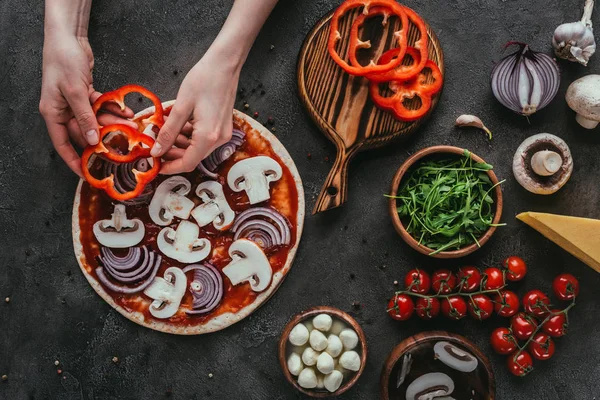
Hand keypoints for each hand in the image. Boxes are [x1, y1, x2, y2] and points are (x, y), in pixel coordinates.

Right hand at [39, 34, 135, 176]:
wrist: (68, 37)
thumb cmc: (64, 61)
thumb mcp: (75, 91)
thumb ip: (84, 116)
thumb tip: (91, 140)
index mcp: (53, 114)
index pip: (63, 145)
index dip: (74, 161)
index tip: (87, 175)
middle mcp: (64, 111)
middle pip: (84, 134)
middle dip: (103, 141)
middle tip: (122, 152)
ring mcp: (76, 103)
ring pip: (97, 121)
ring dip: (113, 125)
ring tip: (131, 131)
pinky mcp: (86, 94)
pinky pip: (101, 107)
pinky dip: (114, 109)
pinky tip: (128, 114)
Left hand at [151, 48, 239, 174]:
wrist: (225, 64)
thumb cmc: (204, 80)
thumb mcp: (181, 107)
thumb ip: (168, 132)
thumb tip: (156, 151)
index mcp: (208, 137)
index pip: (188, 163)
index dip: (170, 167)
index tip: (155, 165)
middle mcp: (219, 139)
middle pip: (193, 157)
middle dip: (173, 154)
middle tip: (155, 145)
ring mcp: (223, 134)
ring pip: (198, 148)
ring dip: (180, 144)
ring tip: (164, 131)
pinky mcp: (222, 127)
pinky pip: (204, 139)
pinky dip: (190, 136)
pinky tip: (178, 125)